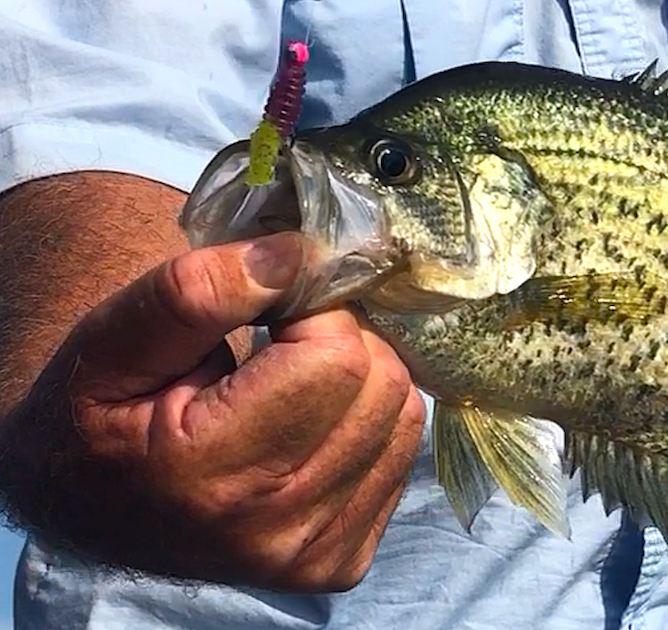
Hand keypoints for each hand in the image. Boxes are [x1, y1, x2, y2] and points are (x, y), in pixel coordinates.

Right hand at [0, 232, 424, 591]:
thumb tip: (297, 254)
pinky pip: (401, 456)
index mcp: (211, 476)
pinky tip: (311, 419)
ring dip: (363, 377)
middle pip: (381, 386)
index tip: (273, 299)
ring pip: (405, 418)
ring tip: (294, 375)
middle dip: (344, 336)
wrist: (85, 508)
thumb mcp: (109, 340)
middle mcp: (275, 530)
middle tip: (284, 333)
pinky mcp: (341, 562)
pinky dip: (370, 421)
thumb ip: (196, 293)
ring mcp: (315, 557)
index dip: (316, 306)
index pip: (336, 358)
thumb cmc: (94, 415)